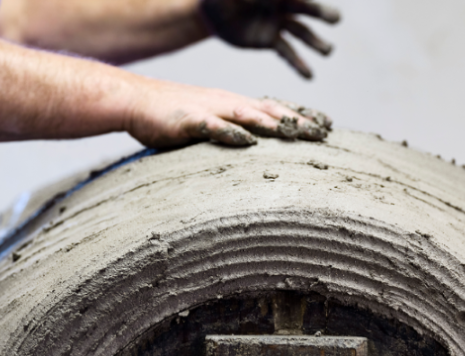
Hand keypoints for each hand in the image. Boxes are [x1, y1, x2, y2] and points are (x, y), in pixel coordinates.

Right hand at [126, 79, 331, 147]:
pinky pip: (214, 127)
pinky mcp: (191, 121)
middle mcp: (229, 103)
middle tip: (324, 132)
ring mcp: (211, 110)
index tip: (327, 124)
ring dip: (273, 124)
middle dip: (298, 122)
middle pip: (270, 111)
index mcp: (236, 104)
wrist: (136, 101)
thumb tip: (254, 146)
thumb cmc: (175, 115)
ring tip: (296, 133)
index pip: (275, 108)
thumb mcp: (211, 121)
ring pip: (248, 115)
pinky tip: (248, 140)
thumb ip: (233, 130)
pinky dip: (231, 133)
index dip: (302, 115)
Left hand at [199, 0, 339, 77]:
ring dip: (315, 42)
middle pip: (305, 9)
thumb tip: (266, 1)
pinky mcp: (271, 41)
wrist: (213, 13)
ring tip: (328, 51)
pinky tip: (309, 76)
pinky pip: (287, 53)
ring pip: (301, 32)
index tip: (314, 10)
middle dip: (321, 13)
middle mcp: (282, 4)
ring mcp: (278, 23)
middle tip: (336, 19)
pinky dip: (298, 64)